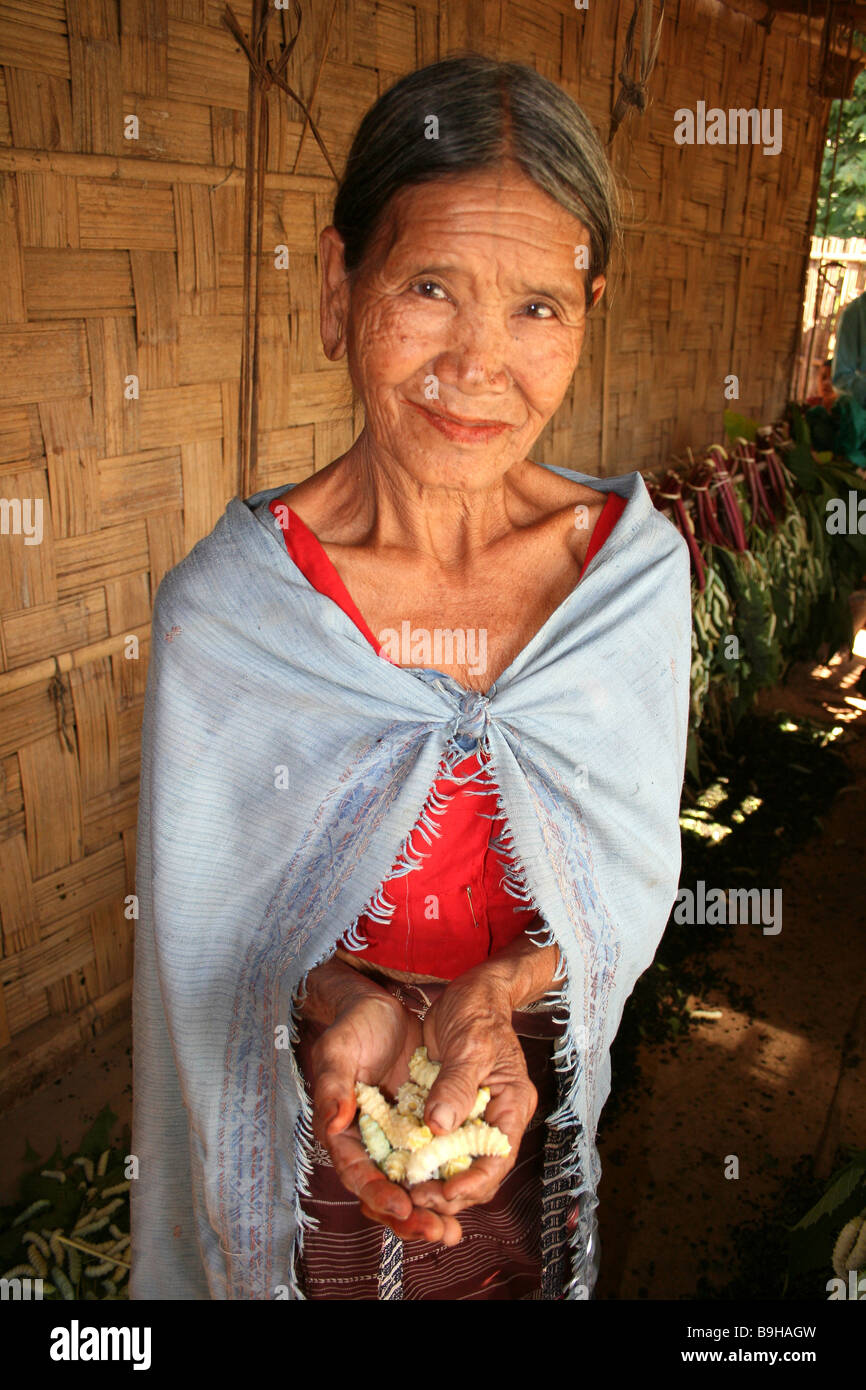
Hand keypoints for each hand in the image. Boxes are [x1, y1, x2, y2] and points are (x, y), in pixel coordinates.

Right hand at [309, 989, 463, 1245]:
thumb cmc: (353, 1027)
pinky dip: (446, 1182)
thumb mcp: (338, 1050)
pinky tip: (466, 1195)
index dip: (378, 1194)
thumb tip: (335, 1123)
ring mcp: (397, 1137)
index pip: (357, 1173)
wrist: (380, 1007)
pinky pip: (433, 1162)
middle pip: (385, 1192)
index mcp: (343, 1131)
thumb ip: (332, 1087)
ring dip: (430, 1210)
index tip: (401, 1205)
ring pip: (411, 1185)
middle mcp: (370, 1141)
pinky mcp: (421, 1127)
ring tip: (452, 1230)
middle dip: (409, 1217)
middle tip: (437, 1231)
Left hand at [407, 969, 537, 1223]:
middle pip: (476, 1171)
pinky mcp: (450, 1110)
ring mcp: (472, 1116)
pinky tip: (396, 1165)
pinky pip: (437, 1144)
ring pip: (455, 1163)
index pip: (498, 1158)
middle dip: (448, 1191)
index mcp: (511, 1104)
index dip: (473, 1184)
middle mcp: (494, 1117)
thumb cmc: (477, 1010)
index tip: (442, 1194)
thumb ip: (456, 1085)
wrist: (470, 991)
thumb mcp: (469, 1044)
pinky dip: (420, 1157)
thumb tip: (439, 1127)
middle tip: (413, 1198)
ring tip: (401, 1189)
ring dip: (432, 1179)